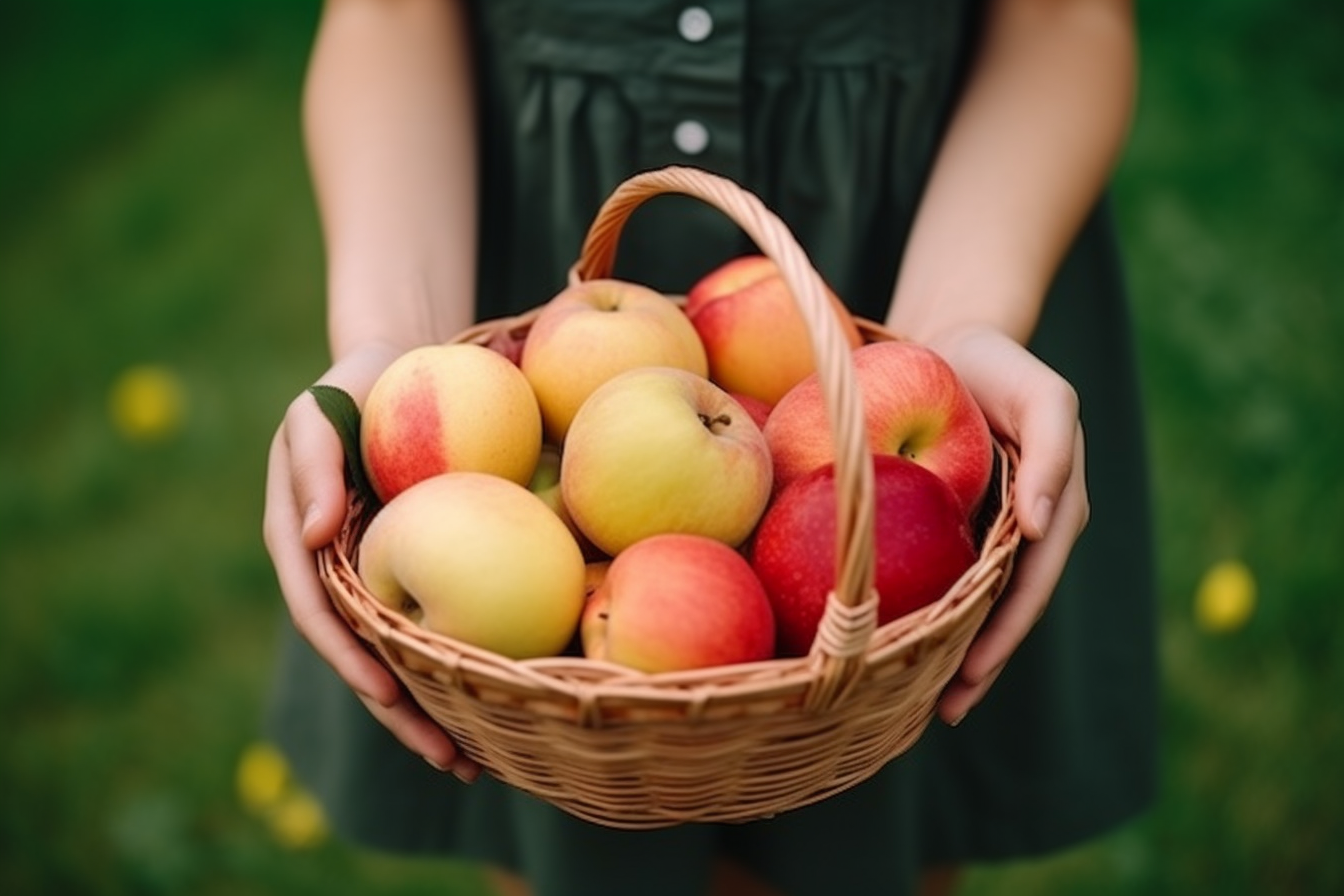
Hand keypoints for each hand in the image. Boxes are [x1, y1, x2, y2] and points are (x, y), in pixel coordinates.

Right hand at [262, 341, 480, 781]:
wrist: (402, 371)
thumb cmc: (358, 385)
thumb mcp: (321, 408)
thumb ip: (313, 464)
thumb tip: (314, 535)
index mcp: (301, 545)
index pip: (320, 613)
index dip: (350, 658)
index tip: (388, 695)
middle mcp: (338, 575)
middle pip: (364, 658)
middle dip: (402, 716)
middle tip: (449, 761)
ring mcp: (380, 578)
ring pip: (403, 657)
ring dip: (435, 713)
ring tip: (475, 765)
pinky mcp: (421, 570)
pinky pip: (441, 622)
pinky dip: (465, 664)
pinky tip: (505, 699)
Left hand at [925, 325, 1090, 725]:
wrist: (951, 343)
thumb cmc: (998, 364)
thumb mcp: (1044, 395)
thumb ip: (1053, 455)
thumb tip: (1040, 528)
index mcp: (1052, 510)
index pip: (1029, 586)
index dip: (1004, 634)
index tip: (970, 675)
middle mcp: (1022, 531)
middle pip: (1002, 611)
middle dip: (978, 664)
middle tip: (943, 711)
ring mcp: (985, 532)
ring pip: (970, 603)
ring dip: (950, 652)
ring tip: (916, 702)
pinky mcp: (949, 523)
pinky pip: (938, 574)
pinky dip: (925, 610)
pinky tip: (893, 640)